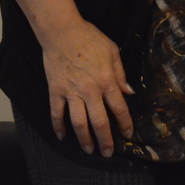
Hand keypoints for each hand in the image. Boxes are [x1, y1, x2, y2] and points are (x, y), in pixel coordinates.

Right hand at [39, 19, 133, 155]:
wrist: (63, 32)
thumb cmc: (91, 38)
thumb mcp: (113, 52)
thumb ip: (121, 73)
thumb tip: (129, 92)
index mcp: (107, 80)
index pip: (119, 107)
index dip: (125, 123)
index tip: (128, 134)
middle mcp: (90, 90)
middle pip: (99, 121)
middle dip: (105, 139)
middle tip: (108, 152)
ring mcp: (71, 92)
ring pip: (78, 122)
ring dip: (84, 138)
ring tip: (89, 150)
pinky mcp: (55, 91)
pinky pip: (56, 113)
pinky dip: (58, 126)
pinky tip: (62, 137)